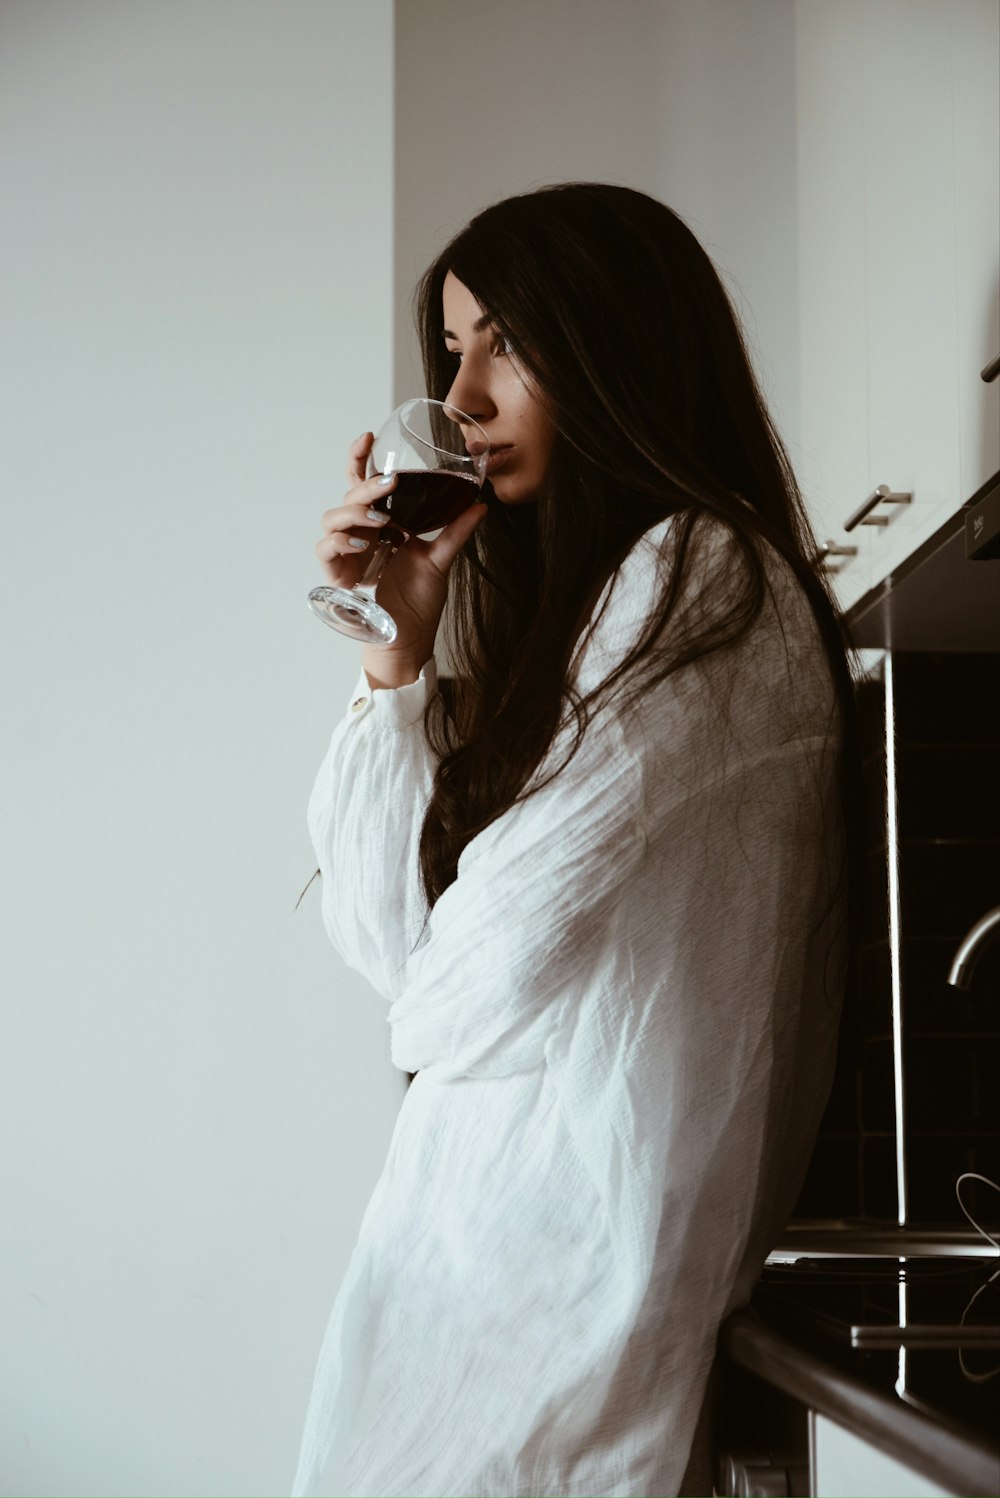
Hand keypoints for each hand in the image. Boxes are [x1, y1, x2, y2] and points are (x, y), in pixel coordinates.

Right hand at [315, 432, 487, 686]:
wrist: (410, 636)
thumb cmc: (420, 598)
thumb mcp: (441, 558)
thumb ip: (455, 530)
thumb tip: (481, 504)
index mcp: (381, 521)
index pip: (364, 482)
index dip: (361, 458)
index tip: (369, 436)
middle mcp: (360, 531)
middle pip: (350, 494)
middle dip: (368, 485)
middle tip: (389, 484)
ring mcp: (347, 551)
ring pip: (333, 517)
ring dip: (354, 513)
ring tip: (379, 520)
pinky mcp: (338, 573)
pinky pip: (327, 548)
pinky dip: (342, 543)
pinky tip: (363, 546)